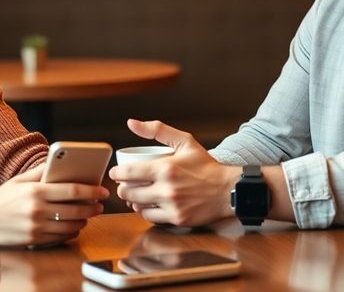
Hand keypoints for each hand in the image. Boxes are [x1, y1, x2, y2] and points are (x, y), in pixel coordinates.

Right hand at [0, 164, 108, 246]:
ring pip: (71, 226)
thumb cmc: (1, 198)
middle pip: (75, 210)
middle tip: (100, 205)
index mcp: (36, 191)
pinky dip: (71, 232)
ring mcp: (36, 227)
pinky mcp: (34, 240)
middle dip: (92, 208)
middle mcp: (37, 210)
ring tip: (88, 215)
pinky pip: (60, 237)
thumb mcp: (20, 180)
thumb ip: (41, 171)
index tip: (102, 191)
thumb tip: (59, 161)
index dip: (91, 191)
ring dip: (84, 221)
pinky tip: (74, 226)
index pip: (71, 191)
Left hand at [109, 119, 240, 226]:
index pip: (127, 173)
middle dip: (123, 188)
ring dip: (133, 201)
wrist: (228, 189)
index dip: (116, 174)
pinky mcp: (176, 219)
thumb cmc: (205, 165)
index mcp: (165, 168)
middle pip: (128, 193)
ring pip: (137, 207)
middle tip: (126, 184)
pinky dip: (146, 212)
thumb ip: (157, 130)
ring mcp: (171, 206)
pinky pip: (150, 218)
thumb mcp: (184, 141)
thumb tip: (131, 123)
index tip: (116, 173)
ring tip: (136, 195)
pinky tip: (148, 205)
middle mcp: (166, 189)